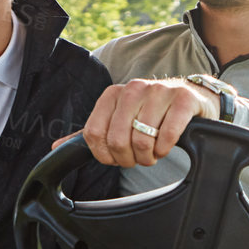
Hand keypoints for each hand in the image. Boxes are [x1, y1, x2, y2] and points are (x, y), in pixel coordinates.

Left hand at [63, 79, 219, 166]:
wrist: (191, 98)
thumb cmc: (152, 112)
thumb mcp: (120, 119)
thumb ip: (92, 133)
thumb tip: (57, 145)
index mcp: (113, 93)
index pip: (94, 134)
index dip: (105, 155)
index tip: (117, 158)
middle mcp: (134, 88)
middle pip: (118, 140)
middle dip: (128, 159)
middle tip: (139, 159)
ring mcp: (159, 92)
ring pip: (142, 140)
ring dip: (148, 157)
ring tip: (153, 154)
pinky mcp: (182, 100)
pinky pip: (168, 134)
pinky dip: (165, 149)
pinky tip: (166, 147)